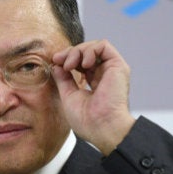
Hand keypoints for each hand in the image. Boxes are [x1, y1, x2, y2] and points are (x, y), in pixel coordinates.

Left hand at [51, 40, 135, 154]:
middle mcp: (104, 75)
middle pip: (85, 52)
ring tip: (70, 65)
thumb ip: (63, 79)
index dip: (66, 59)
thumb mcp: (68, 95)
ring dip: (77, 51)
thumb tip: (56, 65)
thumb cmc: (87, 120)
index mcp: (95, 83)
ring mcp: (112, 70)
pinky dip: (90, 50)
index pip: (80, 63)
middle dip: (69, 53)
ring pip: (93, 47)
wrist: (102, 127)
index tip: (54, 62)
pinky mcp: (118, 66)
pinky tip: (83, 64)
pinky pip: (103, 46)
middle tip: (58, 60)